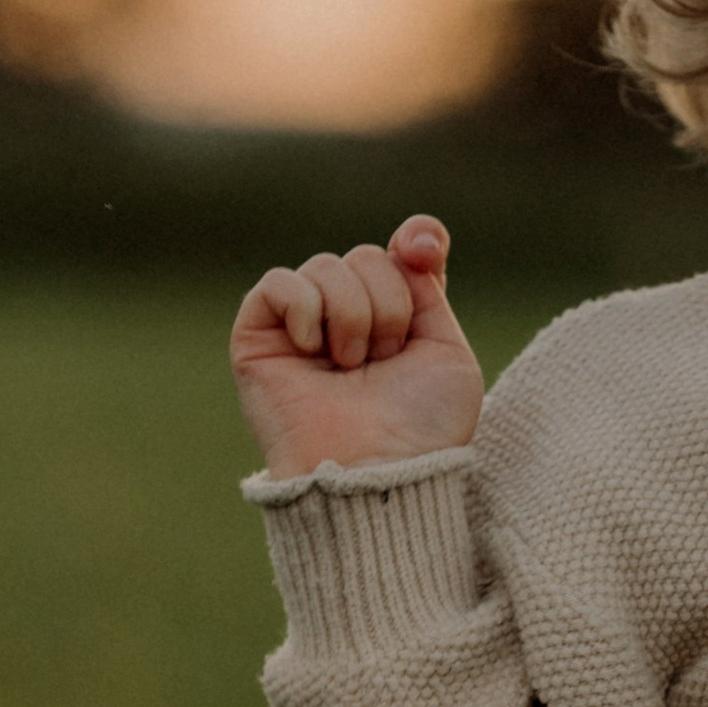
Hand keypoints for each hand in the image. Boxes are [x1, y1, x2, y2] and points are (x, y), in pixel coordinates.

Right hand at [231, 216, 483, 478]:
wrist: (377, 468)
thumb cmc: (421, 428)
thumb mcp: (448, 353)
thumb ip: (429, 289)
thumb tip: (406, 241)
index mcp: (396, 320)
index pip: (401, 251)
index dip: (417, 238)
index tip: (424, 252)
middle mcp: (347, 318)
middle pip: (368, 256)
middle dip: (389, 305)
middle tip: (385, 360)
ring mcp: (301, 325)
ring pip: (327, 265)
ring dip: (352, 316)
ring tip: (352, 367)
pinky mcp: (258, 335)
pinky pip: (279, 283)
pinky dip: (304, 310)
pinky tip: (313, 350)